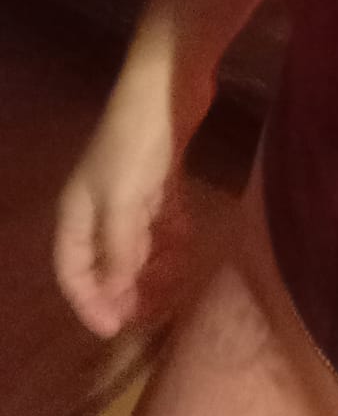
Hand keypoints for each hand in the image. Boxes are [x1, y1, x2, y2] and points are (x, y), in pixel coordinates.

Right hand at [52, 57, 212, 337]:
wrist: (168, 85)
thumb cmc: (136, 144)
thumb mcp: (123, 203)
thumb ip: (118, 251)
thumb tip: (114, 296)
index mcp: (77, 212)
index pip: (72, 270)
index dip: (89, 302)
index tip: (114, 330)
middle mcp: (100, 204)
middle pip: (107, 259)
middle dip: (126, 289)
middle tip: (152, 314)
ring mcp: (132, 189)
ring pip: (139, 241)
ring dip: (154, 265)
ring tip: (174, 284)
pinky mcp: (163, 174)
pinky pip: (164, 216)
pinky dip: (173, 233)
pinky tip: (187, 242)